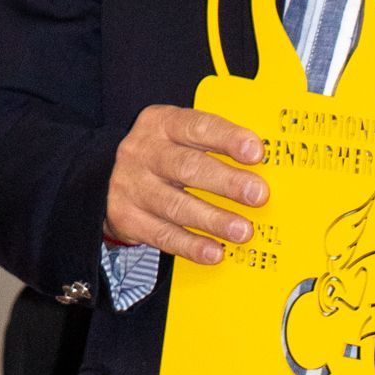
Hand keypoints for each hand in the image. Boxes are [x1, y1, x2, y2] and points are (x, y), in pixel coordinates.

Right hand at [104, 105, 267, 264]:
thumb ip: (216, 145)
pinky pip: (163, 235)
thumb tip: (264, 166)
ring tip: (242, 231)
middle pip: (187, 167)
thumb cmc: (164, 156)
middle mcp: (143, 151)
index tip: (255, 152)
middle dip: (227, 182)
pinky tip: (213, 252)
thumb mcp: (183, 138)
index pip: (198, 126)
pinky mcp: (127, 217)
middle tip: (257, 195)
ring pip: (176, 205)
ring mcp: (132, 185)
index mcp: (162, 123)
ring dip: (213, 219)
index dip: (227, 139)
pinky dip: (191, 245)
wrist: (109, 177)